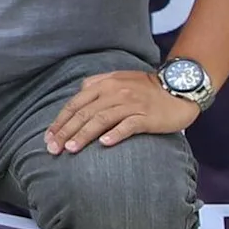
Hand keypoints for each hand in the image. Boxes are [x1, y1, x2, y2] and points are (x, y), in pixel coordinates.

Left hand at [44, 66, 204, 151]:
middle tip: (53, 149)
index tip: (48, 137)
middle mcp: (114, 92)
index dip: (60, 121)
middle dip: (66, 132)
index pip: (75, 104)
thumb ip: (96, 85)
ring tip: (71, 149)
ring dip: (84, 135)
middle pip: (84, 113)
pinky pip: (129, 125)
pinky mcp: (147, 116)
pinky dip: (115, 134)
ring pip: (102, 119)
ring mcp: (131, 104)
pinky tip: (104, 144)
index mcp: (103, 84)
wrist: (179, 88)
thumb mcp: (117, 79)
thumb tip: (77, 96)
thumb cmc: (145, 88)